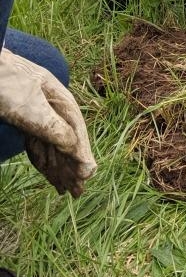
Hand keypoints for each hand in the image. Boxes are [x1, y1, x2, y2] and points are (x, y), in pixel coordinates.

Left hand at [0, 51, 96, 196]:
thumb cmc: (7, 83)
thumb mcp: (32, 107)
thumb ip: (54, 128)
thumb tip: (75, 148)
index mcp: (61, 101)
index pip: (76, 132)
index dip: (82, 155)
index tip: (88, 176)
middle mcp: (52, 108)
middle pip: (65, 142)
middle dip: (71, 167)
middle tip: (77, 192)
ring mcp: (37, 114)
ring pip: (51, 146)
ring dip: (58, 168)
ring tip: (65, 189)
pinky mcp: (23, 119)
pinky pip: (37, 145)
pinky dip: (43, 160)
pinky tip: (48, 172)